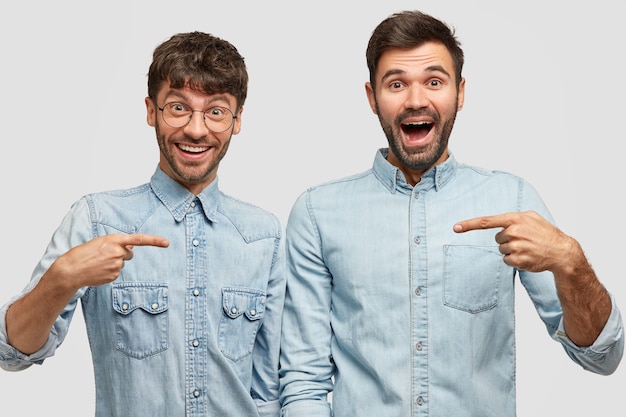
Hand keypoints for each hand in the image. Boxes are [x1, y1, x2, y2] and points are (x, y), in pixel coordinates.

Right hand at [52, 233, 169, 288]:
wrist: (71, 269)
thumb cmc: (83, 253)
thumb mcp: (101, 242)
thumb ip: (117, 243)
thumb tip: (131, 248)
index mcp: (114, 239)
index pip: (139, 239)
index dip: (154, 241)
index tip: (166, 242)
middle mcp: (118, 252)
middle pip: (129, 253)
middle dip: (121, 254)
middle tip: (105, 255)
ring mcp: (117, 264)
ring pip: (122, 263)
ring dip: (114, 262)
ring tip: (99, 262)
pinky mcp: (114, 275)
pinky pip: (117, 272)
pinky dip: (110, 271)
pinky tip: (99, 270)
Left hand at [453, 211, 575, 272]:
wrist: (562, 252)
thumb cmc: (546, 233)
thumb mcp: (532, 217)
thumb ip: (514, 217)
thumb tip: (500, 222)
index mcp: (515, 219)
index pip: (486, 221)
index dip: (469, 224)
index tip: (455, 227)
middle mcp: (513, 232)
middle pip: (497, 238)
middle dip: (508, 240)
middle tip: (524, 241)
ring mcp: (515, 246)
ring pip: (502, 250)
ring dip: (512, 250)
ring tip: (528, 248)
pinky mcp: (517, 260)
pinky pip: (506, 260)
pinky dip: (514, 260)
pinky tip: (527, 257)